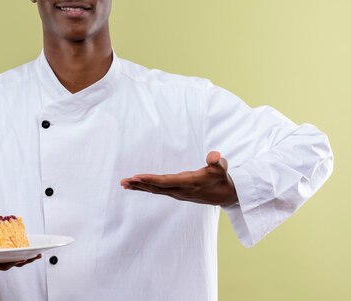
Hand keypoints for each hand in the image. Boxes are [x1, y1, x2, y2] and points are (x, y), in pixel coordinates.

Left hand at [120, 151, 237, 205]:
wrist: (227, 195)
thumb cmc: (222, 177)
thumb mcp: (222, 167)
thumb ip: (217, 161)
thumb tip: (214, 156)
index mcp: (190, 183)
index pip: (166, 181)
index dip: (151, 180)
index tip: (137, 177)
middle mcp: (181, 190)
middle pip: (157, 188)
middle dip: (140, 184)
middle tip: (123, 181)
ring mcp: (178, 193)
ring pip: (156, 190)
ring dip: (140, 187)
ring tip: (124, 184)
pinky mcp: (177, 193)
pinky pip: (158, 191)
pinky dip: (146, 188)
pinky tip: (137, 186)